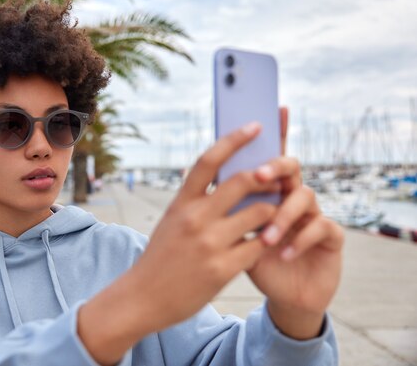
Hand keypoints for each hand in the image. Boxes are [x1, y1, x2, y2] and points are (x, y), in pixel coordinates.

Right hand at [78, 122, 279, 364]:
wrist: (144, 296)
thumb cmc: (161, 255)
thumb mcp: (172, 220)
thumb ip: (194, 200)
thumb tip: (221, 175)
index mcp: (181, 202)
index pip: (209, 160)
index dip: (235, 139)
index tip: (256, 126)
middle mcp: (195, 218)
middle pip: (243, 181)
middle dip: (267, 176)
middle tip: (278, 178)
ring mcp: (210, 244)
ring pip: (260, 213)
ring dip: (273, 212)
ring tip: (274, 215)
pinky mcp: (223, 269)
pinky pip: (259, 247)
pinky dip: (266, 242)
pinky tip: (266, 243)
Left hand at [247, 107, 343, 338]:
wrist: (280, 295)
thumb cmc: (251, 260)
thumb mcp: (230, 233)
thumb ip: (224, 206)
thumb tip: (199, 176)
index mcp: (267, 190)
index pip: (268, 155)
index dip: (276, 130)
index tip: (276, 106)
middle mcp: (291, 195)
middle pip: (289, 166)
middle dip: (274, 166)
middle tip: (258, 175)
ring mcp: (312, 213)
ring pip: (306, 195)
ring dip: (284, 215)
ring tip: (266, 237)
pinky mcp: (330, 237)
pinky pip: (322, 227)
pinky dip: (300, 240)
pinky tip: (284, 254)